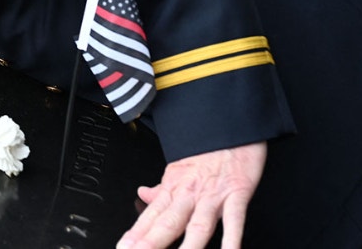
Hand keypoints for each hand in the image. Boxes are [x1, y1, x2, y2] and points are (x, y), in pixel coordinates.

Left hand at [116, 141, 265, 248]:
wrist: (230, 125)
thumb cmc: (206, 149)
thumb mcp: (177, 167)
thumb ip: (161, 188)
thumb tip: (143, 194)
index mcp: (173, 189)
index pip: (150, 217)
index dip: (136, 235)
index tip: (124, 248)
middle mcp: (190, 195)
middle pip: (168, 224)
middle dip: (152, 243)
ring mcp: (213, 196)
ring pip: (198, 226)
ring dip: (188, 248)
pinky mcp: (237, 194)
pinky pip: (235, 220)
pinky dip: (231, 239)